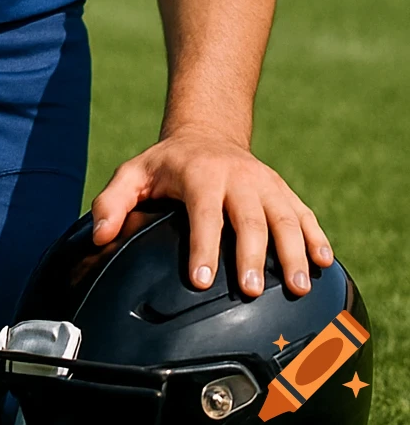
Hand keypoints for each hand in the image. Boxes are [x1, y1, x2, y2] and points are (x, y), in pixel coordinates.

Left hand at [91, 128, 333, 296]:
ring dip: (293, 252)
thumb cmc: (166, 165)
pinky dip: (317, 237)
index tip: (201, 280)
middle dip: (251, 254)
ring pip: (284, 216)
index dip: (203, 245)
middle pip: (249, 217)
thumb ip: (112, 202)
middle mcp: (237, 176)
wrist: (207, 133)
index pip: (203, 211)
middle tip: (249, 290)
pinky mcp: (283, 191)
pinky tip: (325, 263)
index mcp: (199, 174)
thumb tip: (98, 236)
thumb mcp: (134, 174)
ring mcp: (264, 183)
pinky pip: (305, 213)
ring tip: (299, 287)